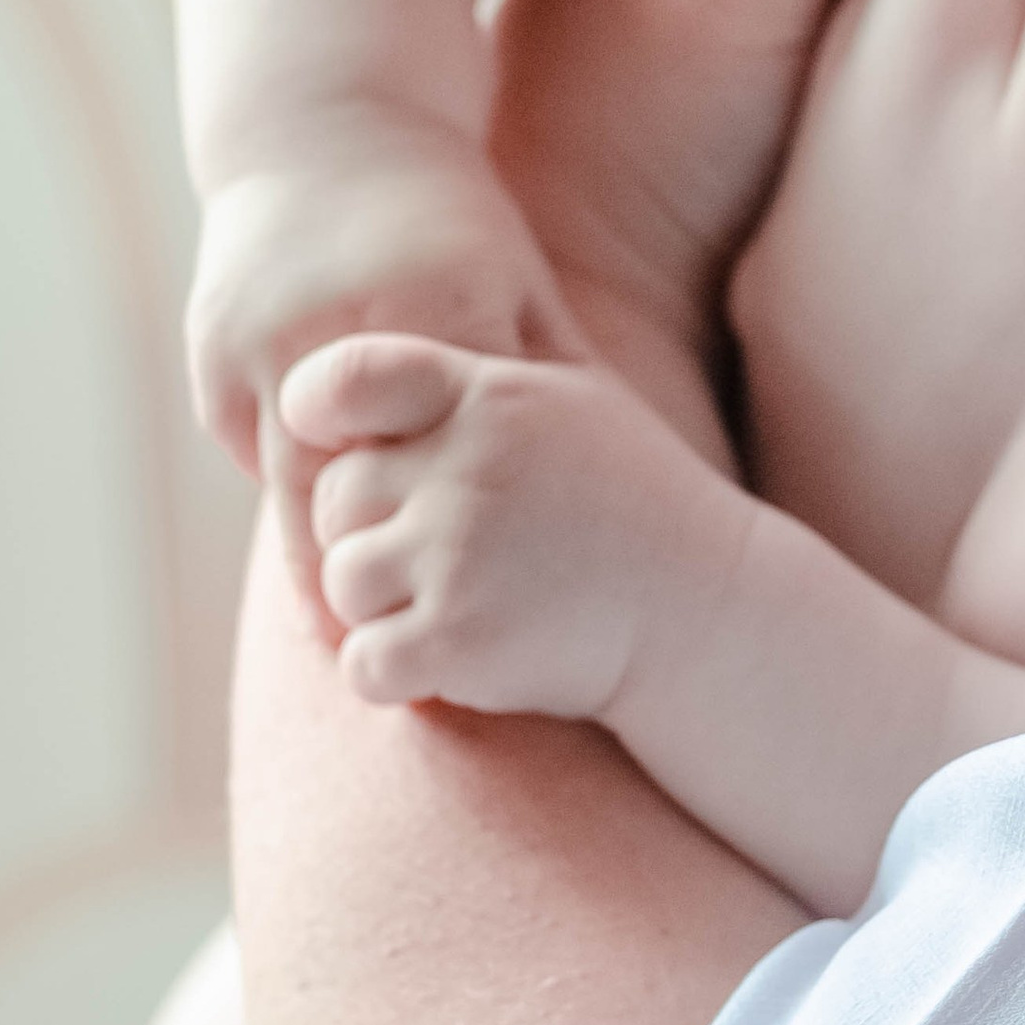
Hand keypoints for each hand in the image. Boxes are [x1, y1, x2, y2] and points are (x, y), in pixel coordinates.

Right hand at [187, 152, 586, 604]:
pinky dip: (278, 493)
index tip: (469, 605)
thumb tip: (630, 461)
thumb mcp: (510, 276)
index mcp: (431, 307)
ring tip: (342, 630)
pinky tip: (305, 547)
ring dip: (313, 554)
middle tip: (390, 655)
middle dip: (364, 577)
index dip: (454, 542)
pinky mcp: (214, 343)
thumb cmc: (446, 211)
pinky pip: (247, 443)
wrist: (325, 123)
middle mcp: (339, 327)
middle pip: (350, 488)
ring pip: (286, 480)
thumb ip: (550, 365)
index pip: (443, 454)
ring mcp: (264, 338)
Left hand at [282, 330, 741, 721]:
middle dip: (367, 537)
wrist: (709, 614)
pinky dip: (394, 676)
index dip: (315, 411)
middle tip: (436, 561)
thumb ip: (480, 379)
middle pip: (334, 502)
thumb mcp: (576, 403)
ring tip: (459, 608)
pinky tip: (453, 664)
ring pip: (344, 586)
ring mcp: (461, 554)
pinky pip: (363, 663)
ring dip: (382, 611)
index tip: (332, 444)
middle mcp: (467, 469)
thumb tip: (390, 347)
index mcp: (490, 398)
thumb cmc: (635, 507)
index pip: (348, 378)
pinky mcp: (459, 640)